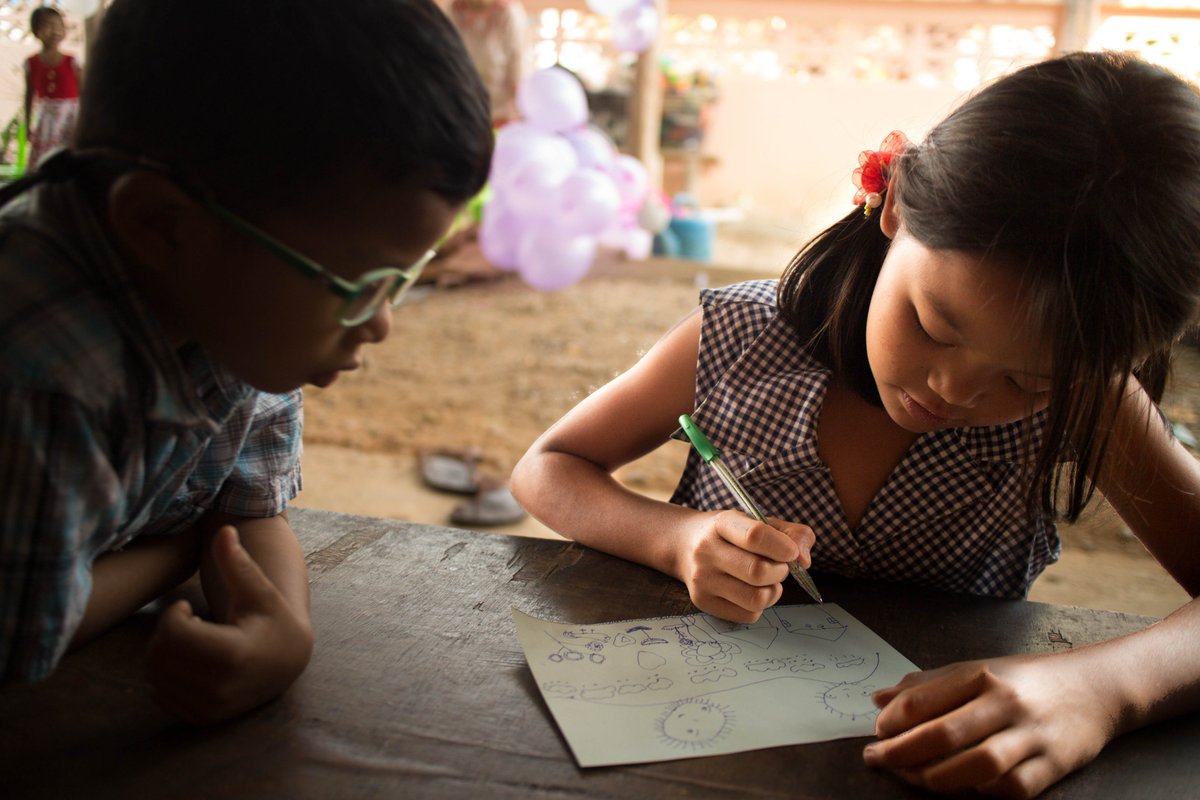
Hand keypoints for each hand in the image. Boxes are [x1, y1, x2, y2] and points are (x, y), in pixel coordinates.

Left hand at [145, 526, 312, 723]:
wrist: (288, 662)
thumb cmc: (271, 618)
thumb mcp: (258, 590)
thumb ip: (237, 562)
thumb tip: (224, 529)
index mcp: (232, 655)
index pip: (172, 635)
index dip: (172, 615)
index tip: (187, 607)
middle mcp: (219, 688)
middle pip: (159, 657)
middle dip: (165, 634)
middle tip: (187, 622)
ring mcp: (210, 708)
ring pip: (155, 677)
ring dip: (162, 654)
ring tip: (189, 639)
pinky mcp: (202, 719)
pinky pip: (159, 696)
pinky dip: (165, 676)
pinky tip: (188, 660)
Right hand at [678, 510, 813, 622]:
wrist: (684, 544)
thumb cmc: (730, 534)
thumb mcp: (758, 521)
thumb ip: (792, 534)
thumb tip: (805, 561)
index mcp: (722, 523)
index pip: (756, 536)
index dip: (783, 547)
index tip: (791, 552)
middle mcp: (706, 551)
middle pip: (758, 572)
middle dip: (781, 572)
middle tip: (779, 567)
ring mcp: (702, 579)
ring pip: (756, 599)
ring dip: (773, 592)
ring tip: (767, 582)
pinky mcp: (702, 602)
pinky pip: (748, 615)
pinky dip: (759, 607)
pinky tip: (751, 591)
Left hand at [863, 653, 1119, 798]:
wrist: (1095, 689)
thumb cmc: (1025, 681)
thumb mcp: (976, 670)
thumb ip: (928, 685)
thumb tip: (879, 700)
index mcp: (983, 674)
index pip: (924, 699)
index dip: (892, 720)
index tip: (877, 732)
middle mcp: (1006, 703)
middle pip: (944, 734)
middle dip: (902, 752)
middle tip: (877, 759)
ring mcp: (1032, 736)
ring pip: (977, 765)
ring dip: (936, 777)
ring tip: (913, 777)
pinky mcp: (1053, 766)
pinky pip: (1011, 788)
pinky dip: (982, 792)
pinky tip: (963, 787)